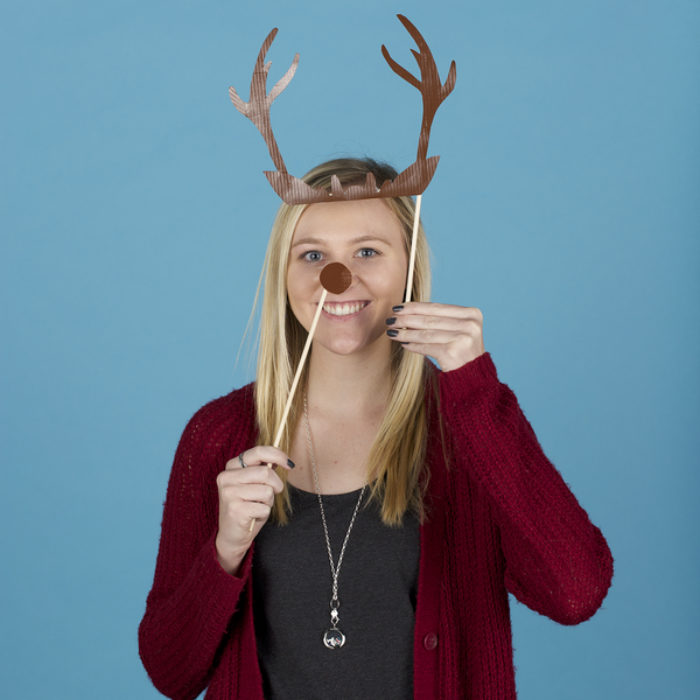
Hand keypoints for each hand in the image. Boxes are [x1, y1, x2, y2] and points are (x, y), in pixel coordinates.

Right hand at [215, 446, 292, 573]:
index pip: (257, 452)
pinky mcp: (235, 510)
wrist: (232, 534)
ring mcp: (229, 493)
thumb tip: (283, 459)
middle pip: (265, 473)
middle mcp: (226, 477)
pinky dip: (264, 513)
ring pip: (267, 491)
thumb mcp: (253, 484)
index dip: (277, 455)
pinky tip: (253, 516)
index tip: (289, 464)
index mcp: (231, 467)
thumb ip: (262, 469)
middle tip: (271, 494)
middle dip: (275, 485)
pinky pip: (264, 507)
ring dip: (268, 501)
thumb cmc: (247, 506)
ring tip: (257, 506)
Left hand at [385, 302, 484, 371]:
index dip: (414, 307)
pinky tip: (403, 344)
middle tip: (390, 320)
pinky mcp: (453, 352)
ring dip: (405, 333)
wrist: (473, 378)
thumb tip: (406, 312)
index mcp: (472, 314)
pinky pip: (426, 347)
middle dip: (406, 319)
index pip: (436, 307)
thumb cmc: (462, 351)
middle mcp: (470, 325)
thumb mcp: (458, 330)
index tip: (398, 307)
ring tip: (391, 332)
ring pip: (425, 333)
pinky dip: (413, 345)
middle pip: (429, 320)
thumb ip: (439, 319)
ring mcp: (463, 338)